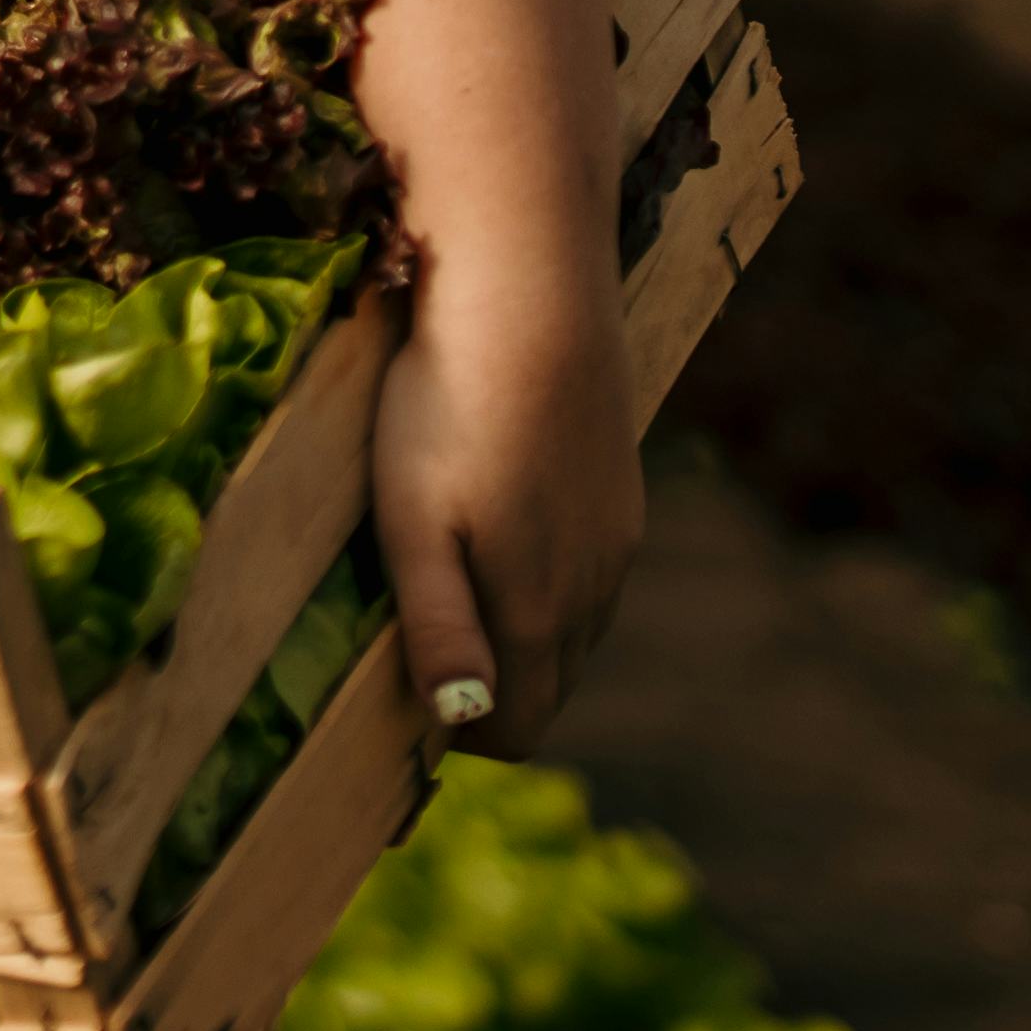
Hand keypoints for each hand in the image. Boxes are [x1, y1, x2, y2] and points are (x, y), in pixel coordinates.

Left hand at [366, 248, 638, 760]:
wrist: (534, 298)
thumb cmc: (449, 410)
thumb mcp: (415, 526)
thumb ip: (442, 630)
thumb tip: (463, 722)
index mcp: (539, 613)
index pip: (517, 728)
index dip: (461, 733)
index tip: (405, 693)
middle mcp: (593, 591)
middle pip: (550, 687)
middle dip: (493, 689)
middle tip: (421, 643)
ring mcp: (617, 542)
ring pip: (576, 631)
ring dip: (523, 634)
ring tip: (456, 579)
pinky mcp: (625, 495)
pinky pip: (593, 574)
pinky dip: (552, 581)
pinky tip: (504, 519)